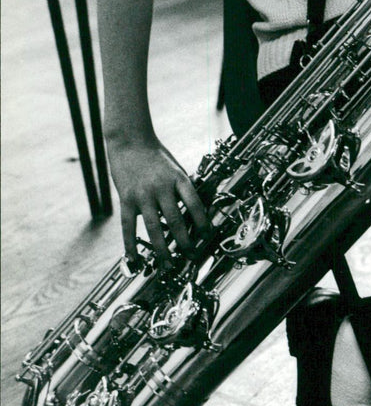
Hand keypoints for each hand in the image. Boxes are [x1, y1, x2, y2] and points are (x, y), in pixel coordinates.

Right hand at [107, 137, 208, 263]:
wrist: (130, 141)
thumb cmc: (156, 156)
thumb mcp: (175, 168)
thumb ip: (182, 188)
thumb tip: (193, 213)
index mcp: (178, 178)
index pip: (194, 203)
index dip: (203, 221)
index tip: (208, 236)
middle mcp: (162, 188)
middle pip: (176, 220)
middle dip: (185, 241)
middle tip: (191, 256)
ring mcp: (143, 195)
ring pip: (154, 228)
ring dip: (162, 249)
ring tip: (168, 264)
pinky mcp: (126, 199)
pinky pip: (129, 227)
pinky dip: (131, 245)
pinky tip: (135, 259)